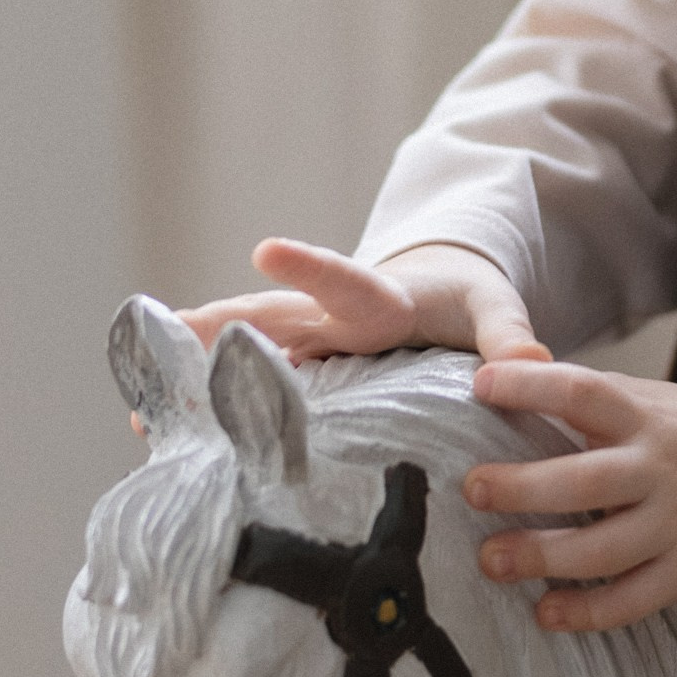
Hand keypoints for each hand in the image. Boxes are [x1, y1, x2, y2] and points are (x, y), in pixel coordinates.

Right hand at [178, 239, 550, 366]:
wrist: (434, 291)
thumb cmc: (468, 300)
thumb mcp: (495, 307)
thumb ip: (510, 335)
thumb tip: (533, 366)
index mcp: (378, 300)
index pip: (345, 282)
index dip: (308, 269)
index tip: (266, 248)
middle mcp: (329, 319)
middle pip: (268, 318)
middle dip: (219, 324)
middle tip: (166, 329)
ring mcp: (305, 343)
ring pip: (242, 350)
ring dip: (194, 367)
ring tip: (143, 400)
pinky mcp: (297, 366)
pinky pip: (247, 381)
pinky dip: (206, 401)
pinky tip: (156, 428)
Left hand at [463, 360, 676, 630]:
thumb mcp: (648, 402)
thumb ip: (587, 399)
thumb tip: (501, 377)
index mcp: (646, 418)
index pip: (585, 393)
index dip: (532, 386)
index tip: (481, 384)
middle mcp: (661, 471)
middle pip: (586, 481)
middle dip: (523, 487)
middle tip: (473, 489)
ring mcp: (676, 526)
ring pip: (603, 550)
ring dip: (542, 556)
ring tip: (491, 559)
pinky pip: (630, 601)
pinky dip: (585, 612)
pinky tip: (543, 611)